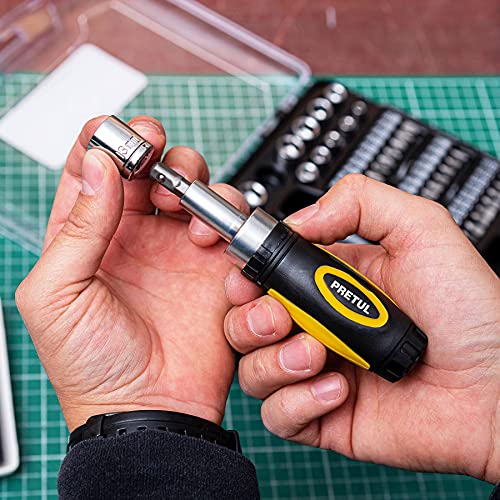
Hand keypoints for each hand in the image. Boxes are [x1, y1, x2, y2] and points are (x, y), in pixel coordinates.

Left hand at [16, 116, 245, 429]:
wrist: (151, 409)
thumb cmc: (92, 364)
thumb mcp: (56, 294)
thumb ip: (78, 227)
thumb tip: (101, 168)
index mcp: (89, 235)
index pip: (94, 168)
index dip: (105, 142)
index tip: (119, 136)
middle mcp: (135, 234)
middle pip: (149, 165)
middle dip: (156, 150)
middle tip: (156, 159)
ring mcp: (178, 247)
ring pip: (192, 184)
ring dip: (192, 181)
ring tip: (183, 210)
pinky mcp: (214, 264)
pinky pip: (228, 221)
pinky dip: (224, 217)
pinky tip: (207, 240)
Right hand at [221, 174, 499, 481]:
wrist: (496, 388)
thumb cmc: (471, 313)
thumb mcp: (421, 229)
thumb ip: (360, 201)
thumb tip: (299, 219)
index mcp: (330, 283)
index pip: (264, 276)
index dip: (245, 278)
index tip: (246, 280)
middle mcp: (318, 326)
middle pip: (245, 323)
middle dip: (250, 320)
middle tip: (281, 318)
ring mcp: (317, 371)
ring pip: (252, 369)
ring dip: (276, 362)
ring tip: (320, 354)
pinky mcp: (322, 416)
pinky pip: (276, 415)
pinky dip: (297, 402)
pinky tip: (339, 390)